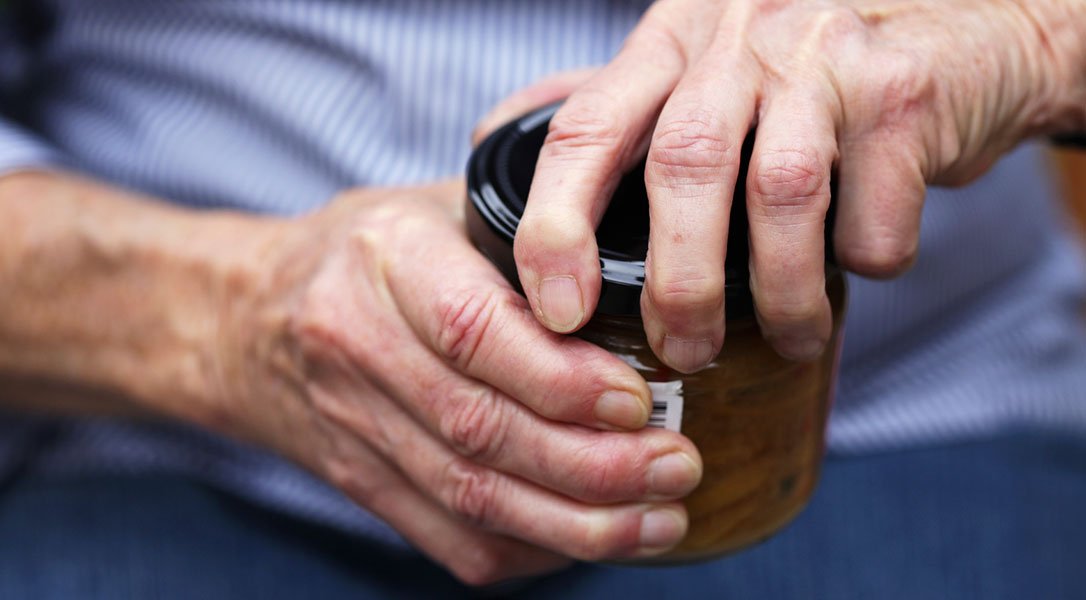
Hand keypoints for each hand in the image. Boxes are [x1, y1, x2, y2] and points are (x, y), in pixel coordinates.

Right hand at [213, 182, 702, 583]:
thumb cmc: (365, 252)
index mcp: (385, 261)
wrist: (243, 320)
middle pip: (479, 429)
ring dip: (575, 523)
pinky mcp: (361, 483)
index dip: (560, 378)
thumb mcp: (434, 204)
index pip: (471, 331)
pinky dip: (529, 550)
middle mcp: (359, 348)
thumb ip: (524, 226)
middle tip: (678, 467)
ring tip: (659, 520)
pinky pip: (449, 538)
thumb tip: (645, 258)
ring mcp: (354, 427)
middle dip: (592, 464)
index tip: (639, 400)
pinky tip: (590, 540)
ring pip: (470, 497)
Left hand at [512, 0, 1085, 369]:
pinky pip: (873, 211)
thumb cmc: (804, 71)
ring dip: (779, 291)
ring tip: (787, 336)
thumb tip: (495, 132)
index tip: (555, 310)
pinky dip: (866, 258)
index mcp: (670, 41)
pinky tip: (861, 261)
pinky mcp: (905, 94)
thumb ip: (610, 103)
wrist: (958, 30)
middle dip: (676, 282)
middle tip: (683, 352)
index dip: (555, 225)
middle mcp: (737, 37)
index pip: (585, 127)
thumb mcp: (697, 65)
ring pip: (780, 194)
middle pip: (680, 167)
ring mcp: (824, 58)